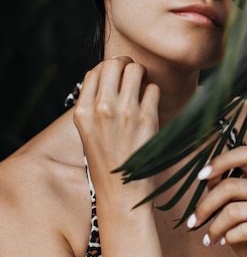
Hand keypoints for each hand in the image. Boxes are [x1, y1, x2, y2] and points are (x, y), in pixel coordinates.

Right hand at [73, 56, 159, 200]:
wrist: (121, 193)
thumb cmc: (106, 162)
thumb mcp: (88, 133)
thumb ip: (93, 105)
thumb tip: (109, 78)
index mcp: (82, 111)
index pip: (94, 71)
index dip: (107, 70)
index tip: (115, 78)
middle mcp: (101, 108)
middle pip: (114, 63)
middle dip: (125, 65)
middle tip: (132, 75)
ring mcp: (125, 112)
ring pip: (136, 70)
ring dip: (141, 75)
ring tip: (142, 87)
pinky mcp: (147, 119)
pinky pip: (153, 88)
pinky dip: (153, 93)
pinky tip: (150, 106)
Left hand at [187, 146, 246, 256]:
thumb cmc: (243, 231)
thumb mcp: (229, 206)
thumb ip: (220, 187)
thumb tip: (206, 174)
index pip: (245, 154)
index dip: (221, 161)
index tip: (200, 176)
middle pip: (231, 186)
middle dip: (205, 205)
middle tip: (193, 222)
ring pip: (234, 211)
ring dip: (214, 226)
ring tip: (209, 237)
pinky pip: (244, 230)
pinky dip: (228, 237)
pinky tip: (225, 242)